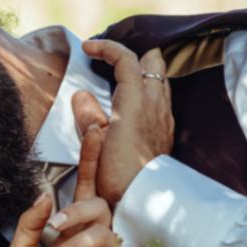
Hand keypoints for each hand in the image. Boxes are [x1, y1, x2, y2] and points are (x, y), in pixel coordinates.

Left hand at [6, 124, 135, 246]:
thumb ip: (29, 222)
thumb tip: (45, 194)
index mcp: (74, 226)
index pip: (87, 186)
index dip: (92, 157)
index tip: (95, 125)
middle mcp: (97, 236)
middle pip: (100, 204)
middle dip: (75, 214)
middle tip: (54, 230)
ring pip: (101, 232)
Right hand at [72, 40, 173, 204]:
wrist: (143, 199)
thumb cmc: (118, 173)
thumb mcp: (95, 142)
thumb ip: (89, 114)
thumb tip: (81, 96)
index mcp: (136, 100)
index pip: (126, 59)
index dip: (106, 47)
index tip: (88, 48)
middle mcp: (155, 102)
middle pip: (153, 61)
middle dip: (133, 55)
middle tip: (110, 61)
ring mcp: (163, 115)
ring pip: (159, 79)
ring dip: (140, 74)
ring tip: (118, 80)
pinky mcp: (165, 130)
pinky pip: (159, 99)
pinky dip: (145, 92)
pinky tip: (130, 106)